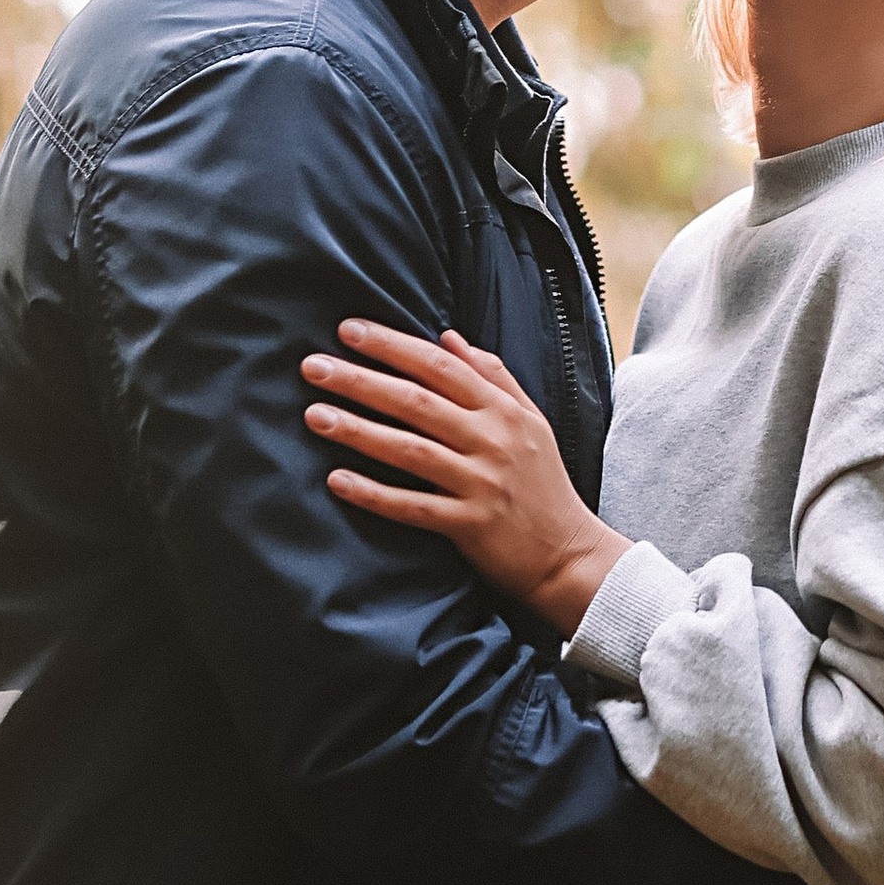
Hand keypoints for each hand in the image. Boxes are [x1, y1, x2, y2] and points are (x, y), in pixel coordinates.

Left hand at [301, 322, 628, 633]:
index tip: (348, 330)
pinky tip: (337, 480)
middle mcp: (492, 441)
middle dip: (361, 380)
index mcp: (503, 411)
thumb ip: (493, 376)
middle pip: (417, 402)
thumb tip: (448, 337)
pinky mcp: (469, 524)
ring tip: (314, 416)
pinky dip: (374, 493)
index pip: (440, 366)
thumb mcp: (530, 421)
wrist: (569, 554)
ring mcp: (480, 483)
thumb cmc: (543, 484)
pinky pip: (413, 506)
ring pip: (410, 450)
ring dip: (359, 431)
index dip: (392, 345)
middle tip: (313, 366)